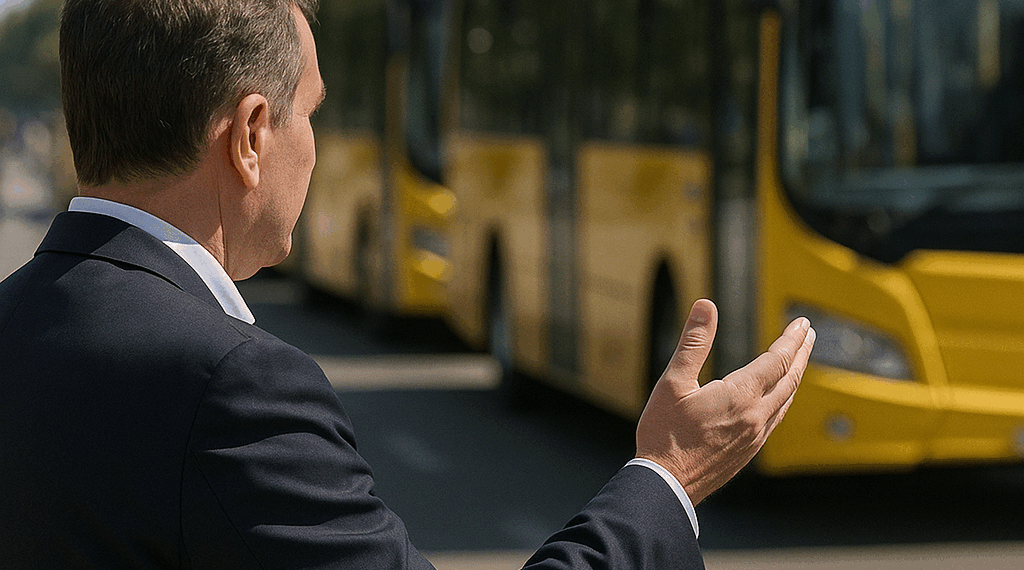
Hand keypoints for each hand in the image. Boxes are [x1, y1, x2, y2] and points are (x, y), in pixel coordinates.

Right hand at [635, 299, 814, 504]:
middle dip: (802, 353)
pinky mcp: (749, 451)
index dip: (791, 339)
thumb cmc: (664, 434)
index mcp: (740, 395)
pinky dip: (785, 399)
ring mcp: (756, 436)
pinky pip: (777, 418)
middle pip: (790, 378)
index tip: (802, 323)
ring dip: (796, 376)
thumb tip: (706, 306)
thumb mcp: (673, 382)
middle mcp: (756, 416)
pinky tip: (779, 398)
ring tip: (799, 361)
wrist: (666, 484)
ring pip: (787, 400)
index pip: (777, 360)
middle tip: (809, 334)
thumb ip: (693, 342)